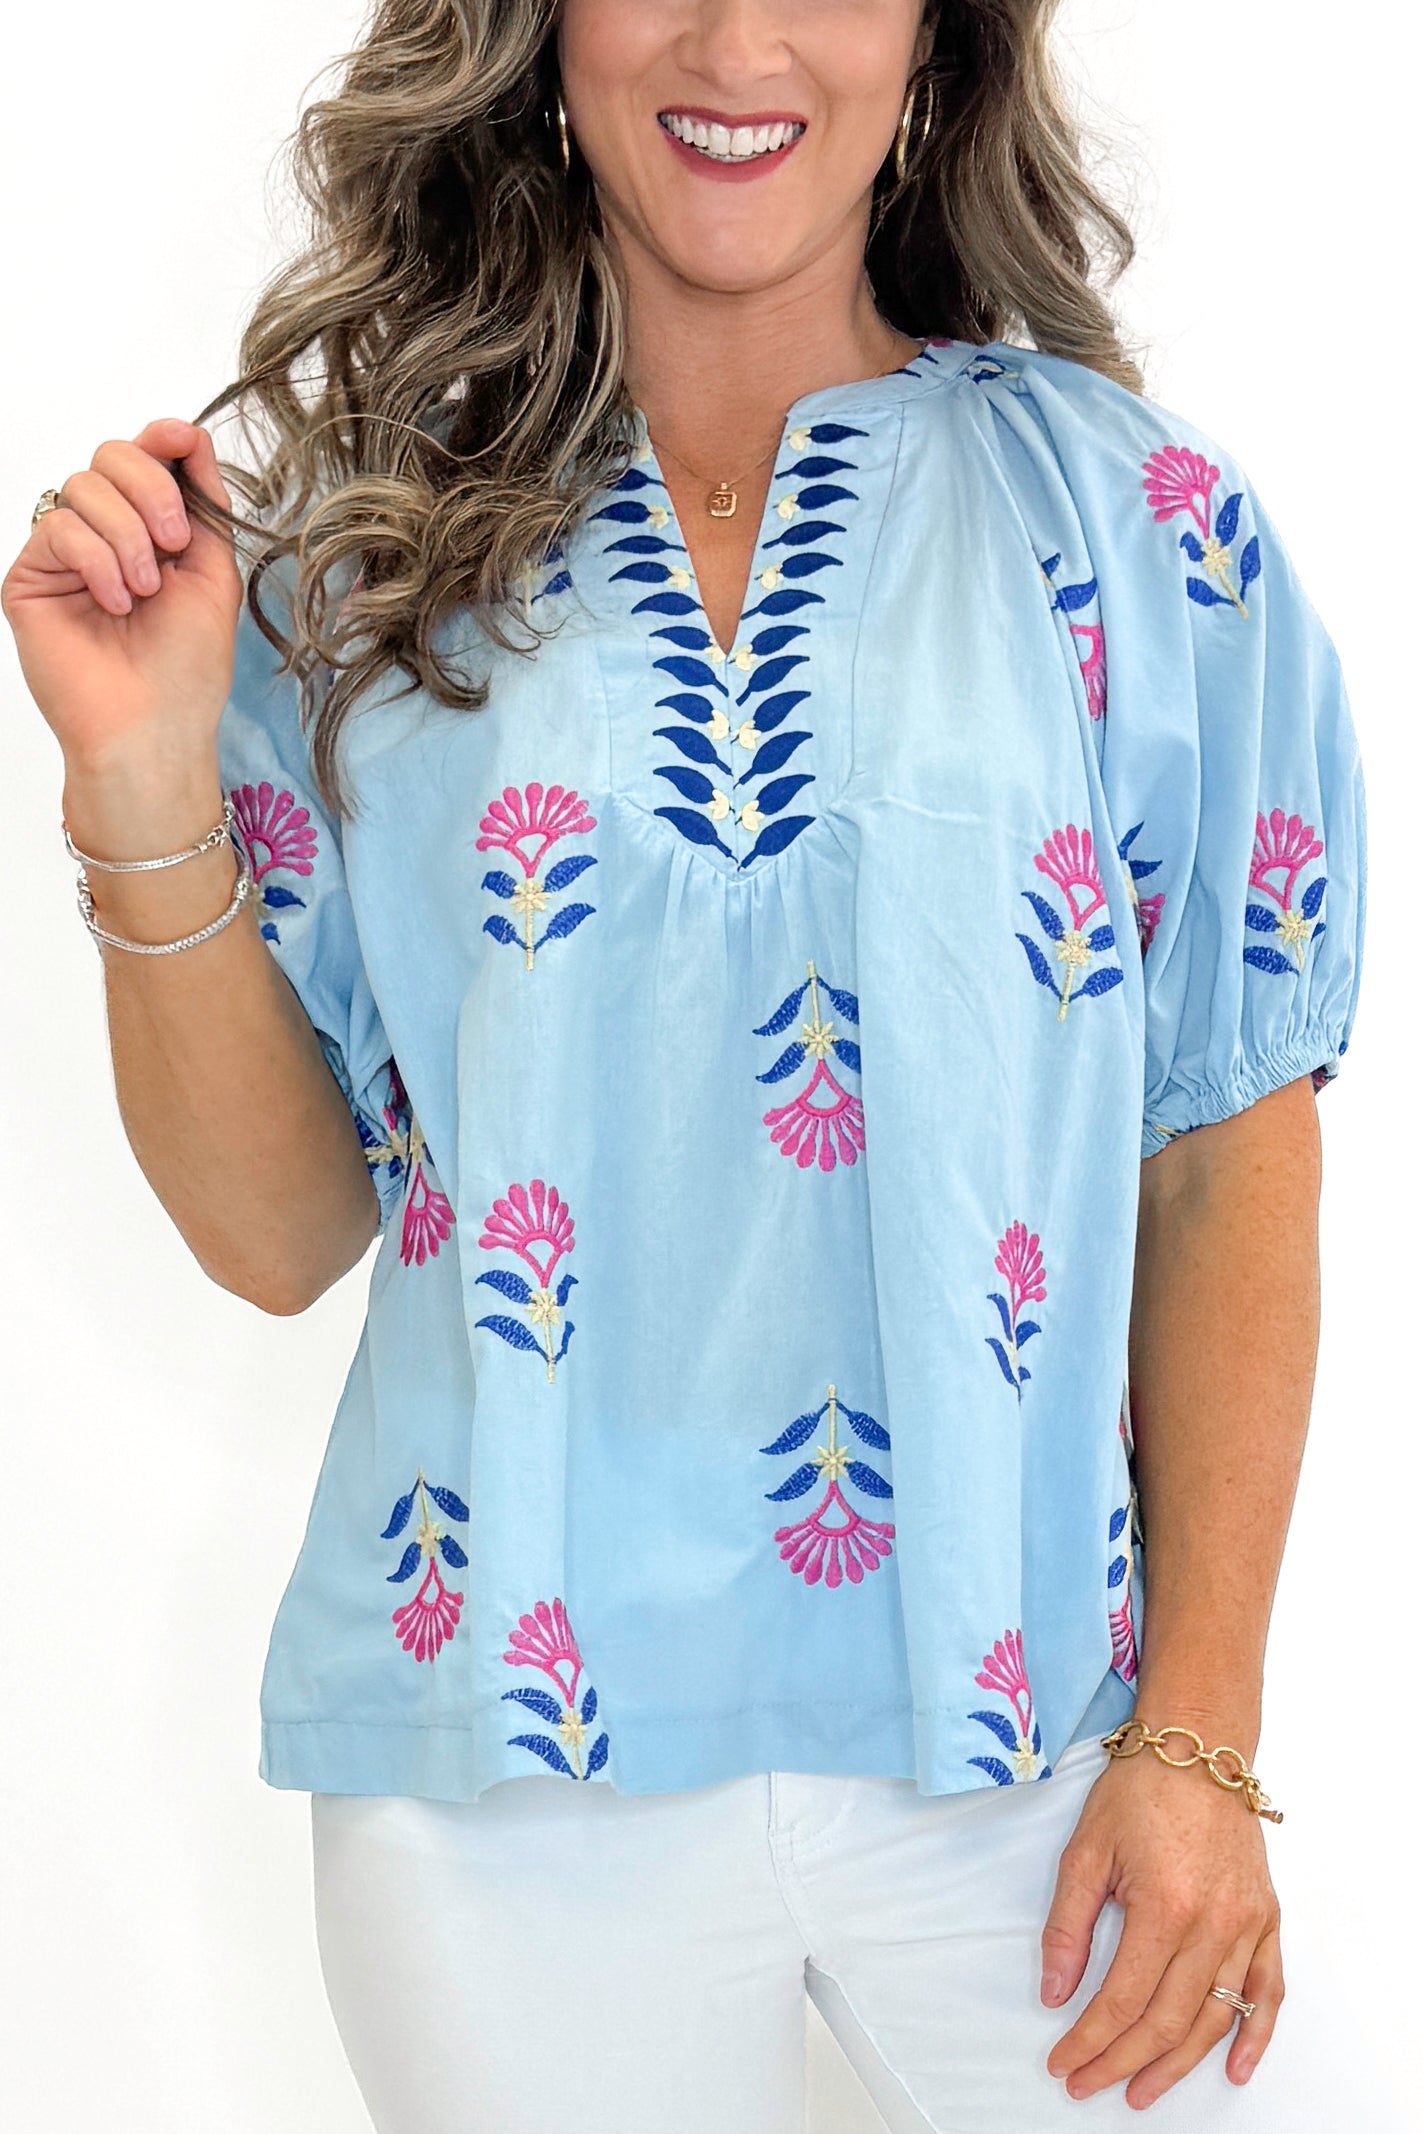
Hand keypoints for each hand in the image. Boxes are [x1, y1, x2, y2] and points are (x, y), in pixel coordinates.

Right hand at [2, 417, 240, 780]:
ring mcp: (65, 555)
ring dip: (128, 536)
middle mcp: (105, 537)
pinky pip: (60, 528)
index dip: (162, 439)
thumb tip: (188, 437)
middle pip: (111, 456)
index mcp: (150, 532)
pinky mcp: (31, 577)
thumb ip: (204, 505)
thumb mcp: (213, 574)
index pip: (145, 458)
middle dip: (151, 490)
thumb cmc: (186, 667)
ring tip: (144, 592)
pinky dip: (97, 561)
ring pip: (85, 487)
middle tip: (173, 546)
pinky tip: (114, 602)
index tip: (180, 442)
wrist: (153, 727)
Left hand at [1039, 1744, 1282, 2108]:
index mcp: (1163, 1907)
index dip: (1089, 2040)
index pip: (1121, 2000)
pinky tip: (1234, 2068)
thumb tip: (1054, 1990)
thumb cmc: (1138, 1792)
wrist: (1197, 1750)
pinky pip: (1268, 1991)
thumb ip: (1067, 1926)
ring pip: (1216, 2018)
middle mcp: (1212, 1924)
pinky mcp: (1266, 1918)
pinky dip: (1255, 2036)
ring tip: (1142, 2089)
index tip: (1064, 2061)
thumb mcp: (1085, 1852)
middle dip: (1123, 2061)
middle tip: (1090, 2083)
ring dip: (1178, 2064)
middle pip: (1168, 2021)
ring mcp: (1245, 1924)